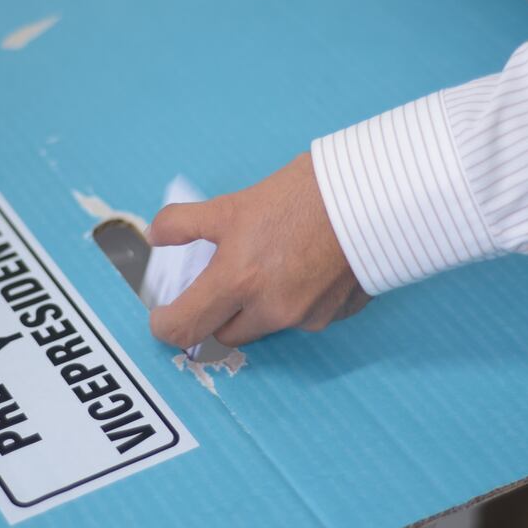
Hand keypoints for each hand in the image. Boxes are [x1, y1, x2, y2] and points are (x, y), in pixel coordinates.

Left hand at [147, 152, 369, 349]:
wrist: (371, 194)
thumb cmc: (302, 195)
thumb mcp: (232, 204)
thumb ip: (185, 224)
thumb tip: (157, 235)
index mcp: (237, 281)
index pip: (184, 328)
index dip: (166, 326)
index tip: (164, 316)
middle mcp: (269, 309)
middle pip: (224, 333)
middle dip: (217, 313)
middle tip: (222, 281)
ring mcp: (305, 317)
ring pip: (264, 326)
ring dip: (257, 307)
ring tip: (271, 263)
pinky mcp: (334, 316)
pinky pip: (302, 319)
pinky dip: (295, 301)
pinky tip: (305, 267)